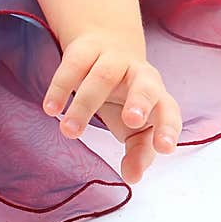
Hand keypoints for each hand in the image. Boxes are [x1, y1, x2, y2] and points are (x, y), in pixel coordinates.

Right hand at [41, 28, 181, 181]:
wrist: (109, 43)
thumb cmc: (126, 99)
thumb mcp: (135, 128)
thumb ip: (139, 153)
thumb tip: (133, 178)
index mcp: (158, 97)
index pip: (169, 112)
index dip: (168, 129)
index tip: (164, 148)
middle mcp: (141, 76)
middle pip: (146, 84)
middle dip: (140, 101)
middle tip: (132, 121)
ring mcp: (114, 60)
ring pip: (103, 77)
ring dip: (86, 105)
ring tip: (70, 132)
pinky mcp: (87, 50)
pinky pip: (74, 65)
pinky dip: (62, 87)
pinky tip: (51, 109)